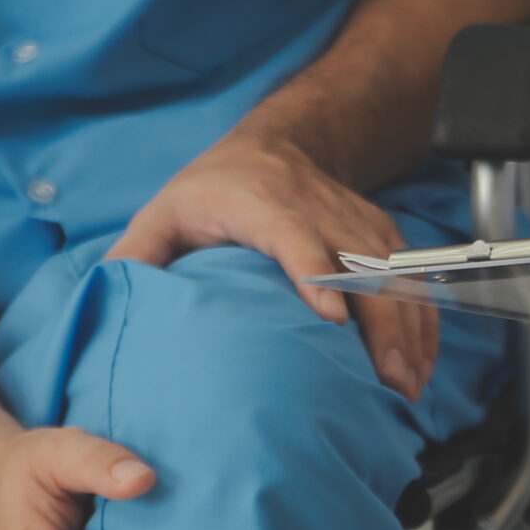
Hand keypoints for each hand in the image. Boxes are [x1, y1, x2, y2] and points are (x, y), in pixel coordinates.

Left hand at [106, 132, 433, 399]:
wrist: (277, 144)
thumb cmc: (216, 188)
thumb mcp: (164, 214)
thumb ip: (135, 260)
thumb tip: (106, 308)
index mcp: (259, 202)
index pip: (294, 236)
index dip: (316, 275)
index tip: (331, 322)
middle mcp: (317, 208)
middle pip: (363, 265)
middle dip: (383, 326)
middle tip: (389, 381)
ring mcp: (356, 221)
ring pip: (396, 275)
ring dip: (411, 332)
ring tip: (409, 385)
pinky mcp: (382, 234)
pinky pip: (412, 279)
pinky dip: (423, 322)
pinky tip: (421, 363)